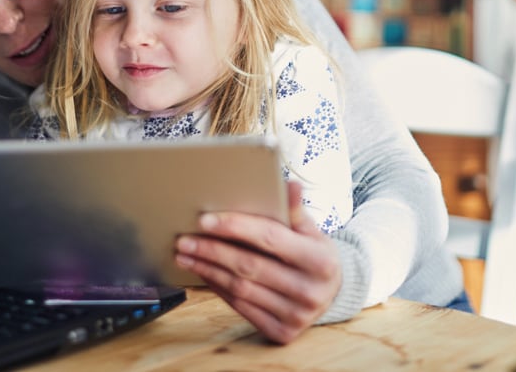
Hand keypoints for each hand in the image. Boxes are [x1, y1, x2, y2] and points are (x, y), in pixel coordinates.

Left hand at [174, 181, 341, 342]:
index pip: (270, 238)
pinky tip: (204, 273)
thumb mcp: (312, 231)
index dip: (236, 227)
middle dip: (212, 251)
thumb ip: (295, 210)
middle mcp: (309, 291)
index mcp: (320, 261)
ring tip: (186, 255)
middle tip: (183, 240)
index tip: (204, 220)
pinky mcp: (283, 333)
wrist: (332, 294)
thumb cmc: (315, 254)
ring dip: (208, 270)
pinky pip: (241, 307)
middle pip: (249, 266)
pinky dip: (218, 288)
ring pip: (240, 288)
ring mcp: (296, 316)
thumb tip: (289, 183)